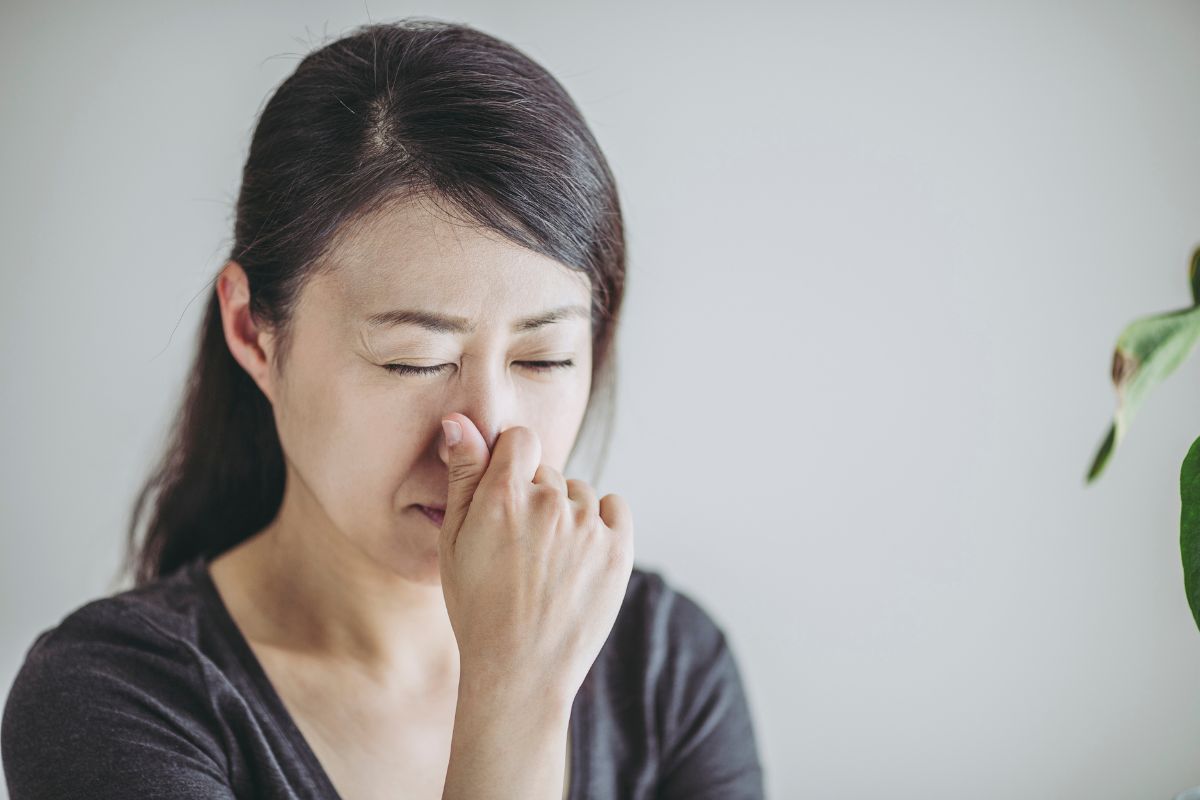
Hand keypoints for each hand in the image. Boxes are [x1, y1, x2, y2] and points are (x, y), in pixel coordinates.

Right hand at [436, 412, 634, 704]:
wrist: (520, 670)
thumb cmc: (477, 607)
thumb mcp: (454, 540)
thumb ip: (463, 474)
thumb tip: (459, 420)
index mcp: (503, 494)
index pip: (520, 439)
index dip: (511, 462)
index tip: (506, 495)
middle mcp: (549, 502)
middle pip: (549, 471)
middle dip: (535, 497)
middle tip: (520, 548)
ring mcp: (588, 526)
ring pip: (580, 493)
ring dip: (567, 515)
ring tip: (548, 563)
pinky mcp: (619, 548)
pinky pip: (615, 508)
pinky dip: (601, 524)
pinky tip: (579, 557)